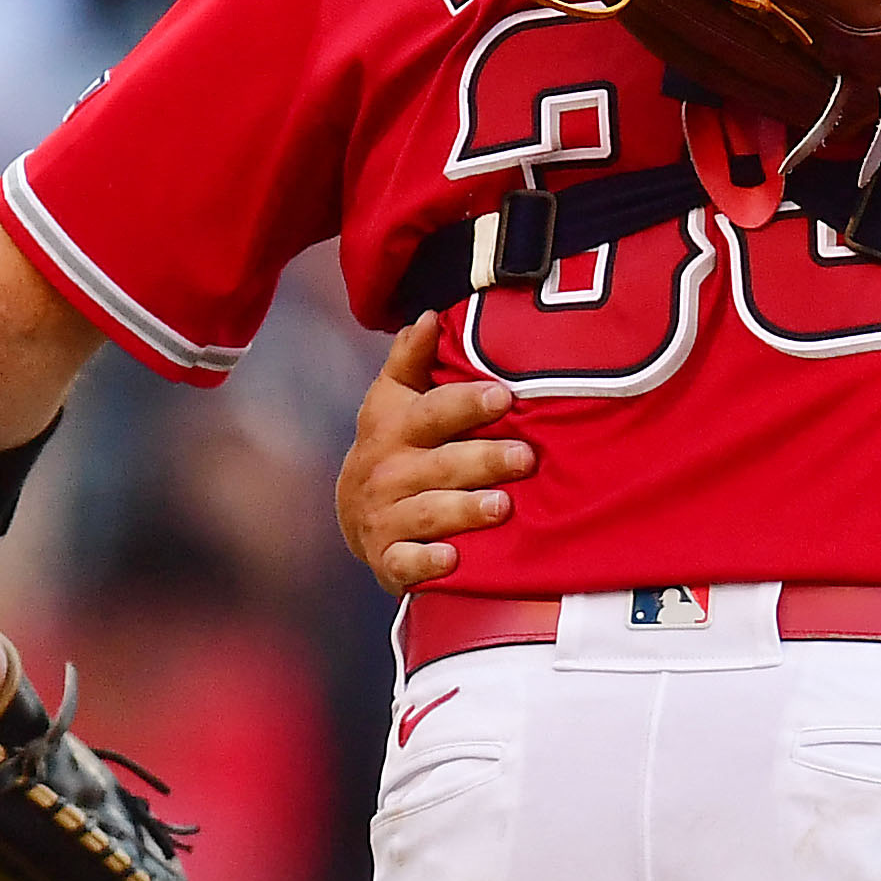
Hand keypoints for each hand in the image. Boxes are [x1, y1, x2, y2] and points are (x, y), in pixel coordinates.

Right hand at [337, 314, 528, 593]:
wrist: (356, 515)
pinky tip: (453, 560)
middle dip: (483, 460)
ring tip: (502, 507)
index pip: (432, 412)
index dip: (466, 403)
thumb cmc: (394, 447)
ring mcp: (386, 517)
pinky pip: (406, 564)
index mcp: (396, 428)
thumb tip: (428, 316)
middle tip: (525, 457)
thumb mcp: (394, 401)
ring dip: (464, 510)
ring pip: (429, 513)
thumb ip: (411, 360)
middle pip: (441, 464)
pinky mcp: (388, 559)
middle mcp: (390, 472)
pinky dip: (426, 564)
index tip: (503, 397)